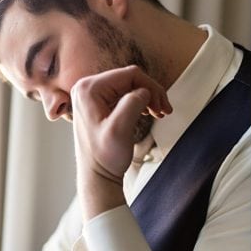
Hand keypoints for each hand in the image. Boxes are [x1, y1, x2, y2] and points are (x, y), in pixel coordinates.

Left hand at [70, 65, 171, 215]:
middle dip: (151, 92)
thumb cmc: (104, 157)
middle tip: (163, 111)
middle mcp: (86, 88)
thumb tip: (144, 91)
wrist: (96, 175)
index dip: (151, 87)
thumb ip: (132, 104)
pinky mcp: (97, 103)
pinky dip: (139, 101)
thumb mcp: (119, 129)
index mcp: (88, 89)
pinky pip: (124, 93)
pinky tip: (148, 112)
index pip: (130, 74)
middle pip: (130, 78)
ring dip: (148, 96)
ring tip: (159, 112)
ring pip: (129, 85)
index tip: (162, 107)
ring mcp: (91, 95)